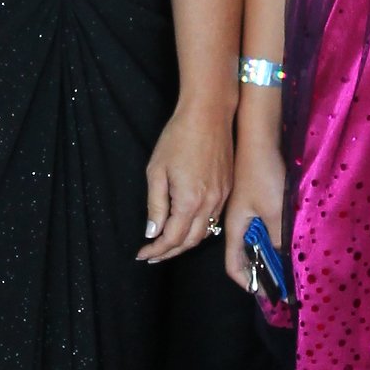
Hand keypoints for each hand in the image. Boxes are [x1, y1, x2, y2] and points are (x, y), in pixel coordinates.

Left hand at [139, 100, 232, 263]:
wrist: (209, 114)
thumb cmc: (178, 137)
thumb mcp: (157, 170)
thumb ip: (155, 205)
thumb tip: (153, 231)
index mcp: (190, 201)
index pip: (172, 238)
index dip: (156, 250)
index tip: (142, 254)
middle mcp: (210, 204)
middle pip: (191, 241)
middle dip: (170, 252)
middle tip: (153, 254)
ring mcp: (222, 197)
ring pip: (205, 232)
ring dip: (185, 242)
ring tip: (167, 244)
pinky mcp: (227, 188)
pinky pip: (214, 218)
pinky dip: (199, 228)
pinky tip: (186, 224)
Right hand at [223, 136, 286, 295]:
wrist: (258, 137)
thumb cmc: (263, 173)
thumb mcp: (274, 209)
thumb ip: (279, 237)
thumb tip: (284, 260)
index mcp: (234, 227)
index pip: (234, 265)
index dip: (248, 282)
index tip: (267, 294)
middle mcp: (237, 222)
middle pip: (246, 255)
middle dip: (262, 272)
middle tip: (283, 285)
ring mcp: (245, 210)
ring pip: (256, 240)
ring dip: (270, 254)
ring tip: (288, 265)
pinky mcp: (254, 199)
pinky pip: (263, 226)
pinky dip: (274, 237)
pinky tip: (289, 238)